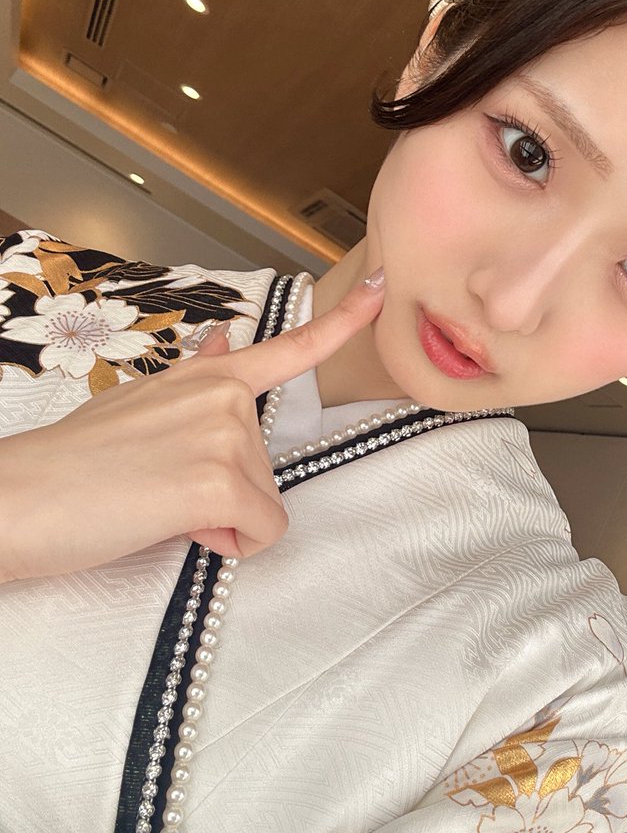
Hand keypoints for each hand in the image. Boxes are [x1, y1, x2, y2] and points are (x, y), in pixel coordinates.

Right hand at [0, 272, 385, 581]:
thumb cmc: (72, 462)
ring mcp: (224, 436)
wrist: (17, 499)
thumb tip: (227, 336)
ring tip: (155, 504)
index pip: (290, 345)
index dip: (345, 318)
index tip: (384, 287)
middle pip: (268, 468)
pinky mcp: (219, 484)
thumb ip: (195, 375)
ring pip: (264, 505)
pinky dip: (229, 545)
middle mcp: (225, 397)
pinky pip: (261, 532)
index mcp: (208, 376)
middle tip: (159, 489)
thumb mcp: (139, 402)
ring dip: (220, 521)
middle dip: (226, 494)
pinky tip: (177, 526)